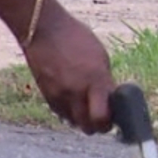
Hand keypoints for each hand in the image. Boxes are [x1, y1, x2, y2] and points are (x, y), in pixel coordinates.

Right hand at [22, 2, 114, 134]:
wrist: (43, 29)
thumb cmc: (75, 37)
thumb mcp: (100, 56)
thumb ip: (105, 81)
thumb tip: (110, 101)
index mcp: (95, 80)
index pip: (103, 118)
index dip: (109, 122)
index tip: (113, 117)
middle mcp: (77, 92)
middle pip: (89, 128)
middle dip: (97, 126)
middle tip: (101, 116)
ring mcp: (60, 96)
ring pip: (75, 123)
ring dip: (83, 120)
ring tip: (86, 106)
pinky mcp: (47, 96)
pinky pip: (62, 114)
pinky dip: (69, 113)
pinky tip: (72, 100)